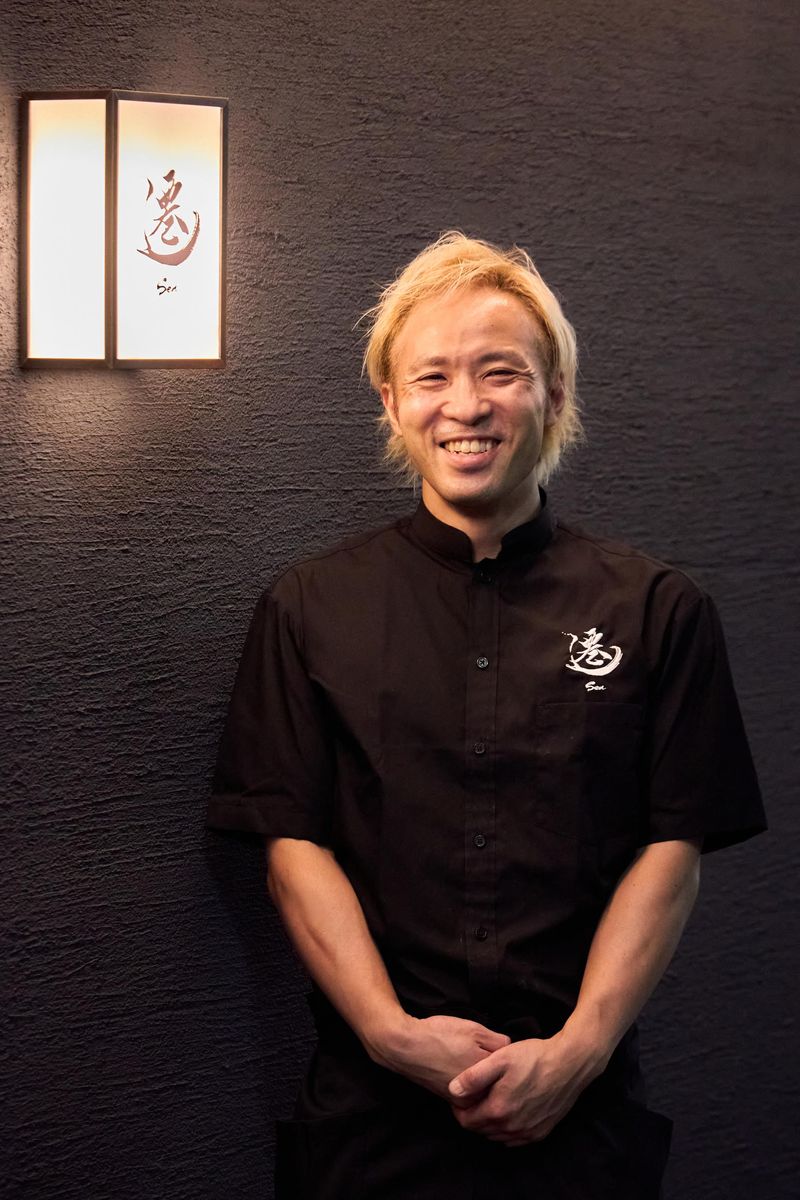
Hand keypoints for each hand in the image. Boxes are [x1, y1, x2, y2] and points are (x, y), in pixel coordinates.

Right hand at [370, 1013, 510, 1100]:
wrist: (405, 1047)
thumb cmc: (440, 1035)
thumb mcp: (474, 1029)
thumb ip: (498, 1042)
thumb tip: (511, 1050)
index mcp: (487, 1079)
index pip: (510, 1069)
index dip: (503, 1053)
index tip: (494, 1046)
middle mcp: (478, 1097)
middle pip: (498, 1082)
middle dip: (495, 1068)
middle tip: (475, 1050)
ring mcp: (464, 1102)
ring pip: (484, 1087)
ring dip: (482, 1076)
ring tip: (465, 1056)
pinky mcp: (452, 1101)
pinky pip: (472, 1091)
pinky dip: (470, 1081)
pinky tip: (458, 1063)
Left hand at [447, 1031, 603, 1145]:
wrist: (569, 1063)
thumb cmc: (533, 1058)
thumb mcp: (499, 1059)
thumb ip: (473, 1077)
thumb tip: (452, 1090)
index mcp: (498, 1110)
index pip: (467, 1122)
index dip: (458, 1109)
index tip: (459, 1096)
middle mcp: (512, 1128)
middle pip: (481, 1130)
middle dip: (473, 1116)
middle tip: (474, 1097)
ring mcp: (528, 1132)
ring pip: (498, 1136)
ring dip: (490, 1123)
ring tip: (490, 1101)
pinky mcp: (541, 1132)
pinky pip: (516, 1139)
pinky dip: (507, 1130)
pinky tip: (508, 1111)